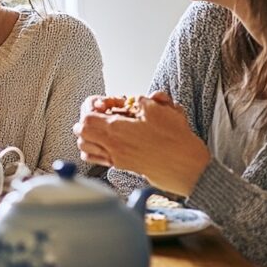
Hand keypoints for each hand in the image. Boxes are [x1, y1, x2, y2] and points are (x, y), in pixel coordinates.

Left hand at [73, 93, 211, 195]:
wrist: (185, 165)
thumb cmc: (173, 139)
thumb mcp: (156, 109)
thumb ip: (138, 101)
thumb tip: (131, 100)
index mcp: (116, 130)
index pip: (86, 118)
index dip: (90, 107)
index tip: (102, 104)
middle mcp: (112, 146)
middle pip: (80, 133)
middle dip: (86, 120)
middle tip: (100, 113)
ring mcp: (115, 158)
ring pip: (84, 147)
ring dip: (87, 135)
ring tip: (100, 127)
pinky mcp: (121, 166)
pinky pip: (95, 158)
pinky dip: (93, 149)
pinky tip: (105, 141)